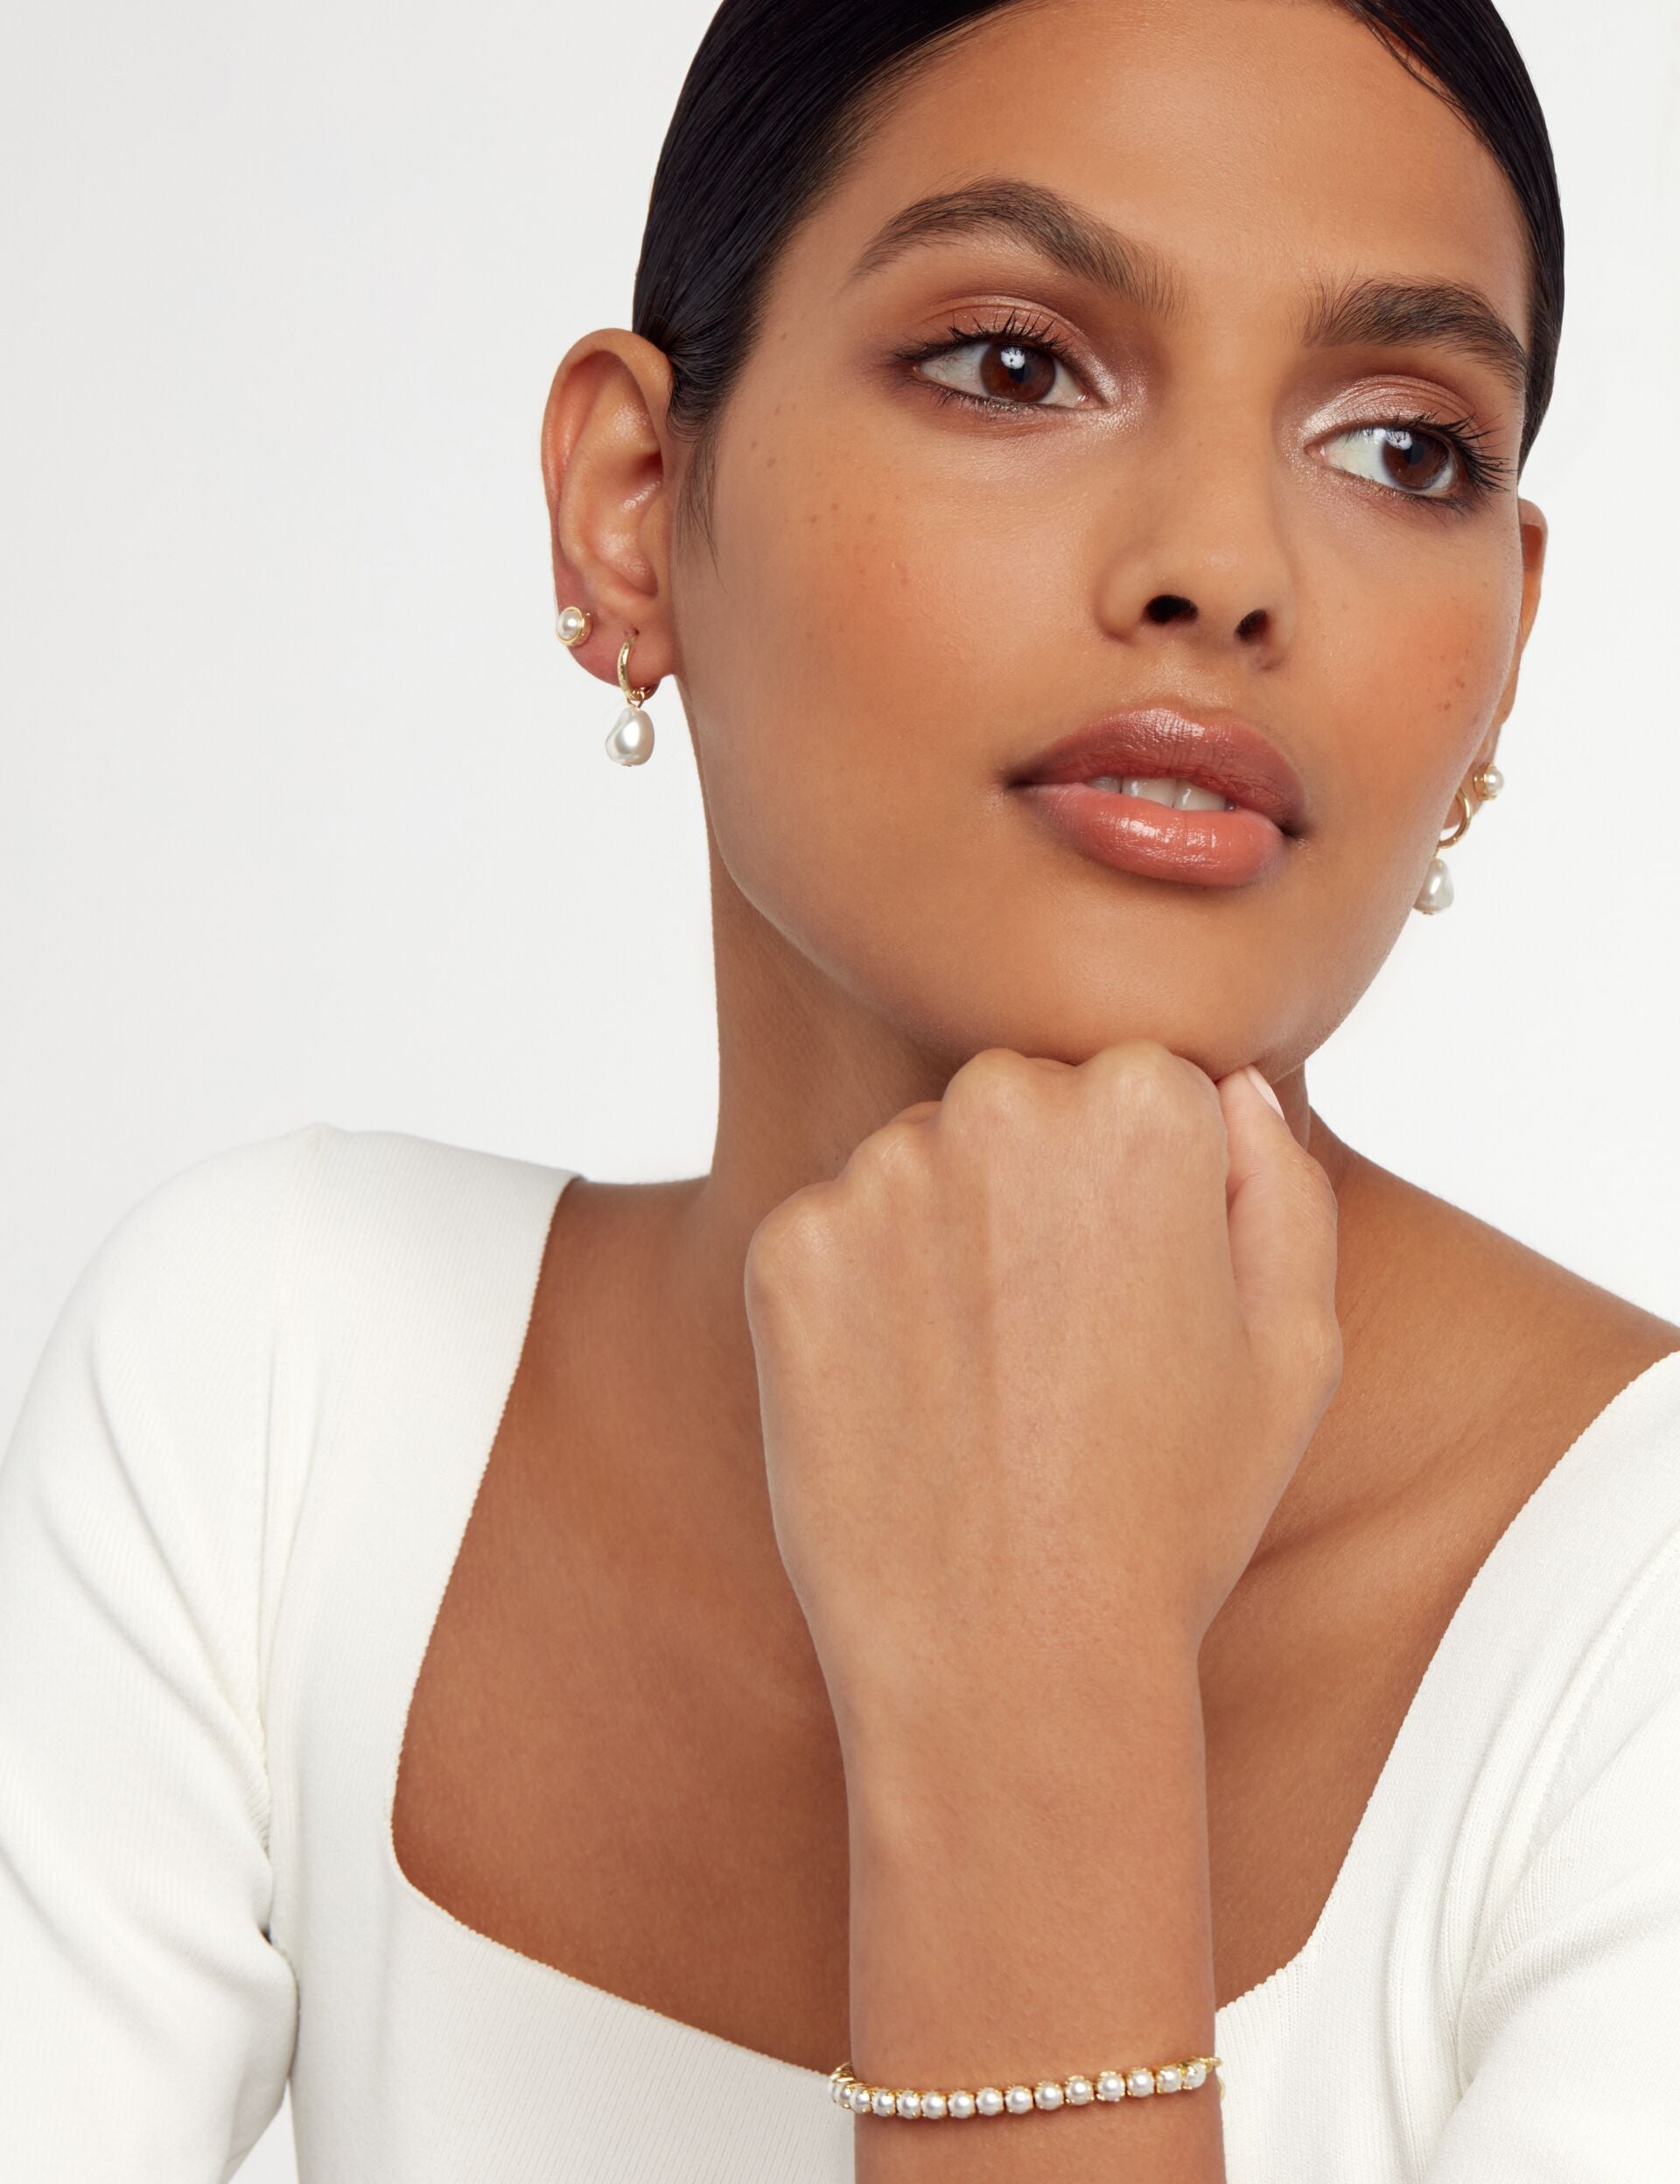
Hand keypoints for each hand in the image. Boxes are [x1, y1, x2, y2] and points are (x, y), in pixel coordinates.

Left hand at [741, 1041, 1341, 1775]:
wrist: (1010, 1659)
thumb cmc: (1171, 1514)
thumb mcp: (1297, 1349)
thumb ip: (1278, 1181)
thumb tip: (1224, 1088)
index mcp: (1142, 1107)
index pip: (1134, 1088)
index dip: (1144, 1201)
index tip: (1134, 1301)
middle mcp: (1000, 1105)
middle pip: (1018, 1108)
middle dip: (1037, 1194)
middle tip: (1059, 1347)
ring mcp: (879, 1174)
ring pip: (919, 1165)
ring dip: (944, 1238)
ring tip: (986, 1384)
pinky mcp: (786, 1246)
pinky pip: (831, 1235)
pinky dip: (858, 1299)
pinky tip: (906, 1398)